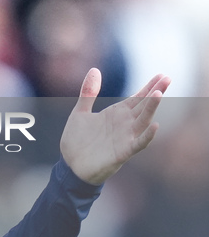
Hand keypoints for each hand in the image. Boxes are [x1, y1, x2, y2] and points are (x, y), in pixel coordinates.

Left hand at [60, 68, 170, 184]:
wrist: (70, 167)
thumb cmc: (77, 142)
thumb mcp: (80, 113)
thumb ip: (88, 93)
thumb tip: (95, 69)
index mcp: (116, 114)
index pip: (137, 98)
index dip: (149, 86)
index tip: (161, 75)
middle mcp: (124, 124)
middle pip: (144, 106)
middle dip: (156, 92)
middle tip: (167, 78)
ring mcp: (125, 138)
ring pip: (143, 121)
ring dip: (151, 109)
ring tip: (159, 94)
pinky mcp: (122, 152)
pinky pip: (138, 144)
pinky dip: (147, 136)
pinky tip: (154, 125)